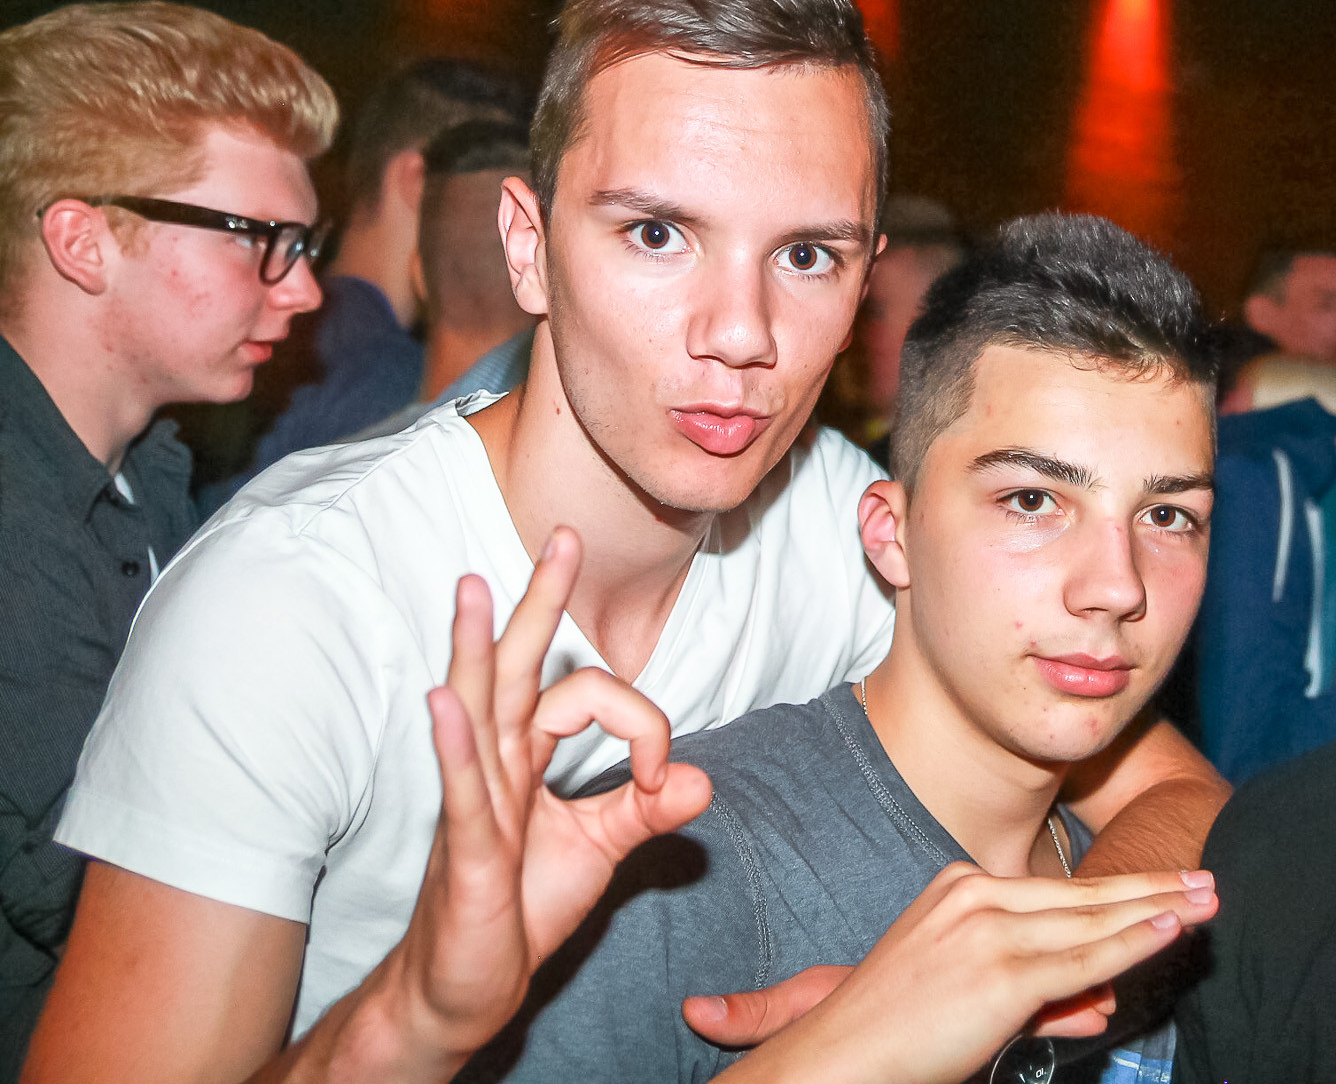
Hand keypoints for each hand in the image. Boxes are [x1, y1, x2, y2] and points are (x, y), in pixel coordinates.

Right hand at [370, 528, 713, 1070]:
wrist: (470, 987)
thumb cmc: (519, 909)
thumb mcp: (599, 848)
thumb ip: (647, 807)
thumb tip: (703, 779)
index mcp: (524, 757)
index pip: (588, 698)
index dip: (643, 724)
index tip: (664, 776)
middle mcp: (495, 765)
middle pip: (515, 666)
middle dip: (540, 600)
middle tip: (564, 535)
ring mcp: (475, 803)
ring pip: (477, 709)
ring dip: (475, 646)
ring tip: (472, 586)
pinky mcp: (465, 849)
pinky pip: (462, 787)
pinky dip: (455, 743)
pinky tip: (445, 702)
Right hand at [716, 864, 1216, 1083]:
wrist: (843, 1058)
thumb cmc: (899, 1036)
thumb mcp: (973, 1000)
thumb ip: (1042, 997)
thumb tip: (1102, 1001)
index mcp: (962, 888)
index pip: (1059, 893)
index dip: (1120, 891)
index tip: (1166, 885)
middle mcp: (977, 895)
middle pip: (1084, 892)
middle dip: (1153, 887)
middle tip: (1206, 878)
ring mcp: (989, 928)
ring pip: (1091, 918)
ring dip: (1158, 907)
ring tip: (1205, 899)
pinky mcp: (1002, 969)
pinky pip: (1083, 956)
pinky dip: (1133, 941)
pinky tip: (1168, 929)